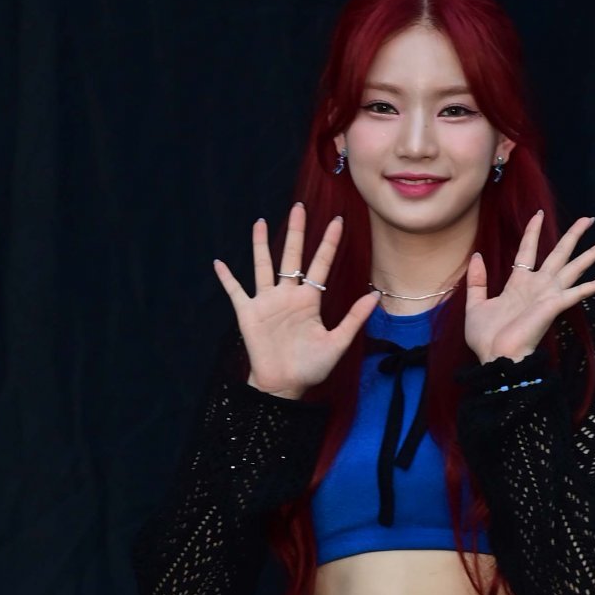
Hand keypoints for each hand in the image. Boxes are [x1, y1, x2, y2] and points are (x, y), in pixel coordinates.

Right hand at [213, 202, 380, 396]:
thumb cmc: (310, 368)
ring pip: (263, 266)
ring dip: (260, 244)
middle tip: (299, 207)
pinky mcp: (248, 313)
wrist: (284, 386)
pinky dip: (226, 278)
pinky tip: (219, 262)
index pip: (320, 264)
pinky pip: (235, 291)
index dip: (329, 243)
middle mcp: (288, 295)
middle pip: (291, 256)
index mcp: (309, 300)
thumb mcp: (337, 343)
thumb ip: (354, 319)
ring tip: (259, 221)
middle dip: (296, 232)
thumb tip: (375, 297)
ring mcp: (267, 302)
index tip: (338, 221)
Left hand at [463, 212, 594, 364]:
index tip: (539, 214)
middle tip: (588, 218)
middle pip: (560, 253)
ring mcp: (548, 295)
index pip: (528, 250)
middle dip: (574, 235)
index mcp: (518, 284)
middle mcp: (537, 286)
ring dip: (593, 254)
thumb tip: (476, 255)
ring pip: (575, 268)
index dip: (533, 232)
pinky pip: (579, 293)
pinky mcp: (554, 306)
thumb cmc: (486, 338)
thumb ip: (477, 281)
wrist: (495, 358)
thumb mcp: (475, 304)